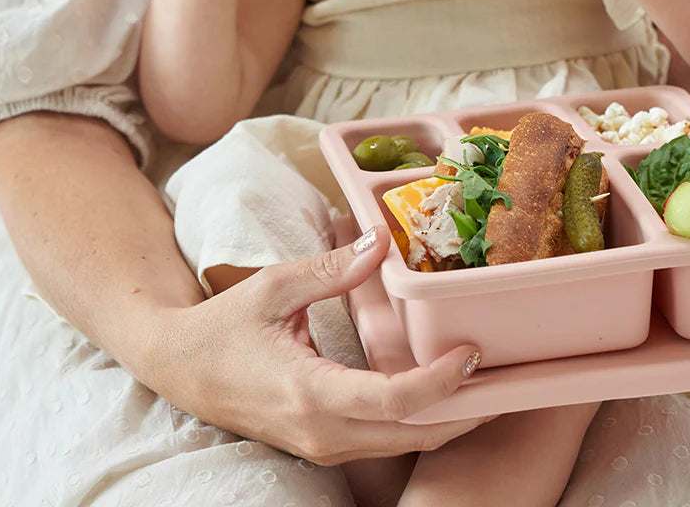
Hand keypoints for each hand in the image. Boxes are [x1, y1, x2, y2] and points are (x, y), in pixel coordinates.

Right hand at [157, 226, 489, 463]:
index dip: (444, 383)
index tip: (474, 351)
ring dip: (451, 416)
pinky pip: (388, 442)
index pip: (396, 402)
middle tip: (508, 370)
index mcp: (311, 393)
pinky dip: (424, 420)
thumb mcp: (273, 287)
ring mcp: (325, 448)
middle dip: (468, 408)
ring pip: (406, 444)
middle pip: (417, 434)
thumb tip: (380, 241)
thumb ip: (330, 270)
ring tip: (487, 378)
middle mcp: (324, 433)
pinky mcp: (326, 447)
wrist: (181, 370)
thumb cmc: (224, 327)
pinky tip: (444, 390)